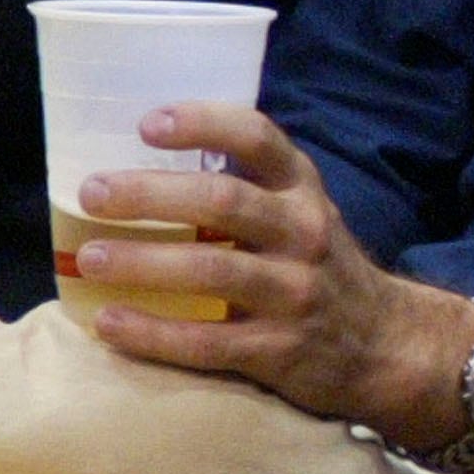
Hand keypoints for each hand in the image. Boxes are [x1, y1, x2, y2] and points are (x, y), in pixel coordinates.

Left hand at [72, 103, 473, 446]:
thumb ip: (247, 187)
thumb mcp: (302, 213)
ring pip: (213, 270)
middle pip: (224, 202)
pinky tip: (109, 323)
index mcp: (304, 192)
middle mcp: (305, 234)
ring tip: (90, 258)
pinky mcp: (279, 350)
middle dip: (151, 194)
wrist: (384, 343)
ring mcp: (295, 293)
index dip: (204, 124)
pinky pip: (208, 342)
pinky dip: (152, 333)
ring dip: (143, 261)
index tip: (148, 123)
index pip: (260, 139)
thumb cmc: (318, 267)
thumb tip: (136, 164)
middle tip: (93, 193)